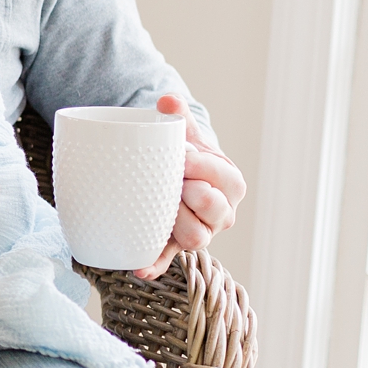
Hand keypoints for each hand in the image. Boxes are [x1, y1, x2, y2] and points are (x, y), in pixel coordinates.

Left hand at [136, 94, 245, 275]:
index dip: (205, 169)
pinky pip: (167, 260)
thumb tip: (168, 102)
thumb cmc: (190, 156)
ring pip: (197, 239)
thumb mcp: (190, 135)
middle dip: (195, 196)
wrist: (182, 178)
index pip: (225, 179)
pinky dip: (154, 264)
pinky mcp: (176, 247)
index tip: (184, 158)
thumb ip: (180, 116)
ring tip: (160, 209)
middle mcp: (221, 213)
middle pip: (216, 213)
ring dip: (178, 225)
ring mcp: (201, 232)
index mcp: (229, 183)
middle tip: (176, 182)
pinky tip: (139, 266)